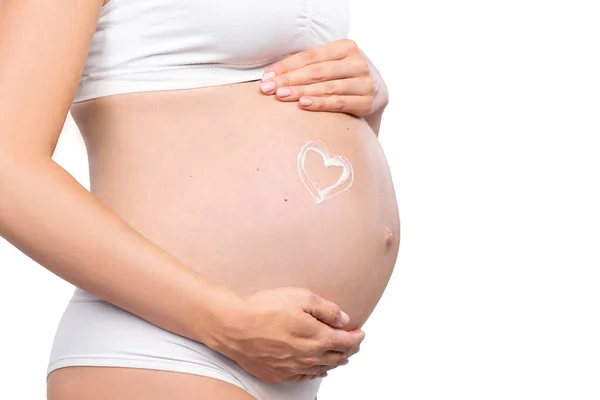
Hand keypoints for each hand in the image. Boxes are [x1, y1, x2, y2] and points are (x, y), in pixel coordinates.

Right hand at [209, 287, 364, 383]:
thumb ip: (327, 309)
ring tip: (341, 356)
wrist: (233, 326)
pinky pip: (304, 376)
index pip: (346, 341)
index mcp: (317, 337)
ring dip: (335, 361)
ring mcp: (293, 368)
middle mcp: (308, 357)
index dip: (356, 337)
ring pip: (322, 369)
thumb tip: (344, 319)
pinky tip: (318, 368)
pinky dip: (316, 371)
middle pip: (337, 357)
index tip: (360, 332)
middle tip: (354, 343)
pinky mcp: (278, 374)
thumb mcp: (301, 297)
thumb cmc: (264, 308)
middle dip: (349, 350)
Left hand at [259, 39, 388, 116]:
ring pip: (326, 87)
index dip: (287, 66)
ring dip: (301, 92)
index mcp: (347, 47)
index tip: (267, 76)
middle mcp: (357, 62)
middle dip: (289, 80)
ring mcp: (364, 82)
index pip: (311, 56)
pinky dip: (319, 103)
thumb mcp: (332, 65)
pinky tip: (303, 104)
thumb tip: (272, 76)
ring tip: (281, 96)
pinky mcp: (366, 101)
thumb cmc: (344, 78)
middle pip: (317, 71)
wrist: (376, 95)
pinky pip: (338, 103)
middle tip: (269, 88)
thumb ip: (310, 66)